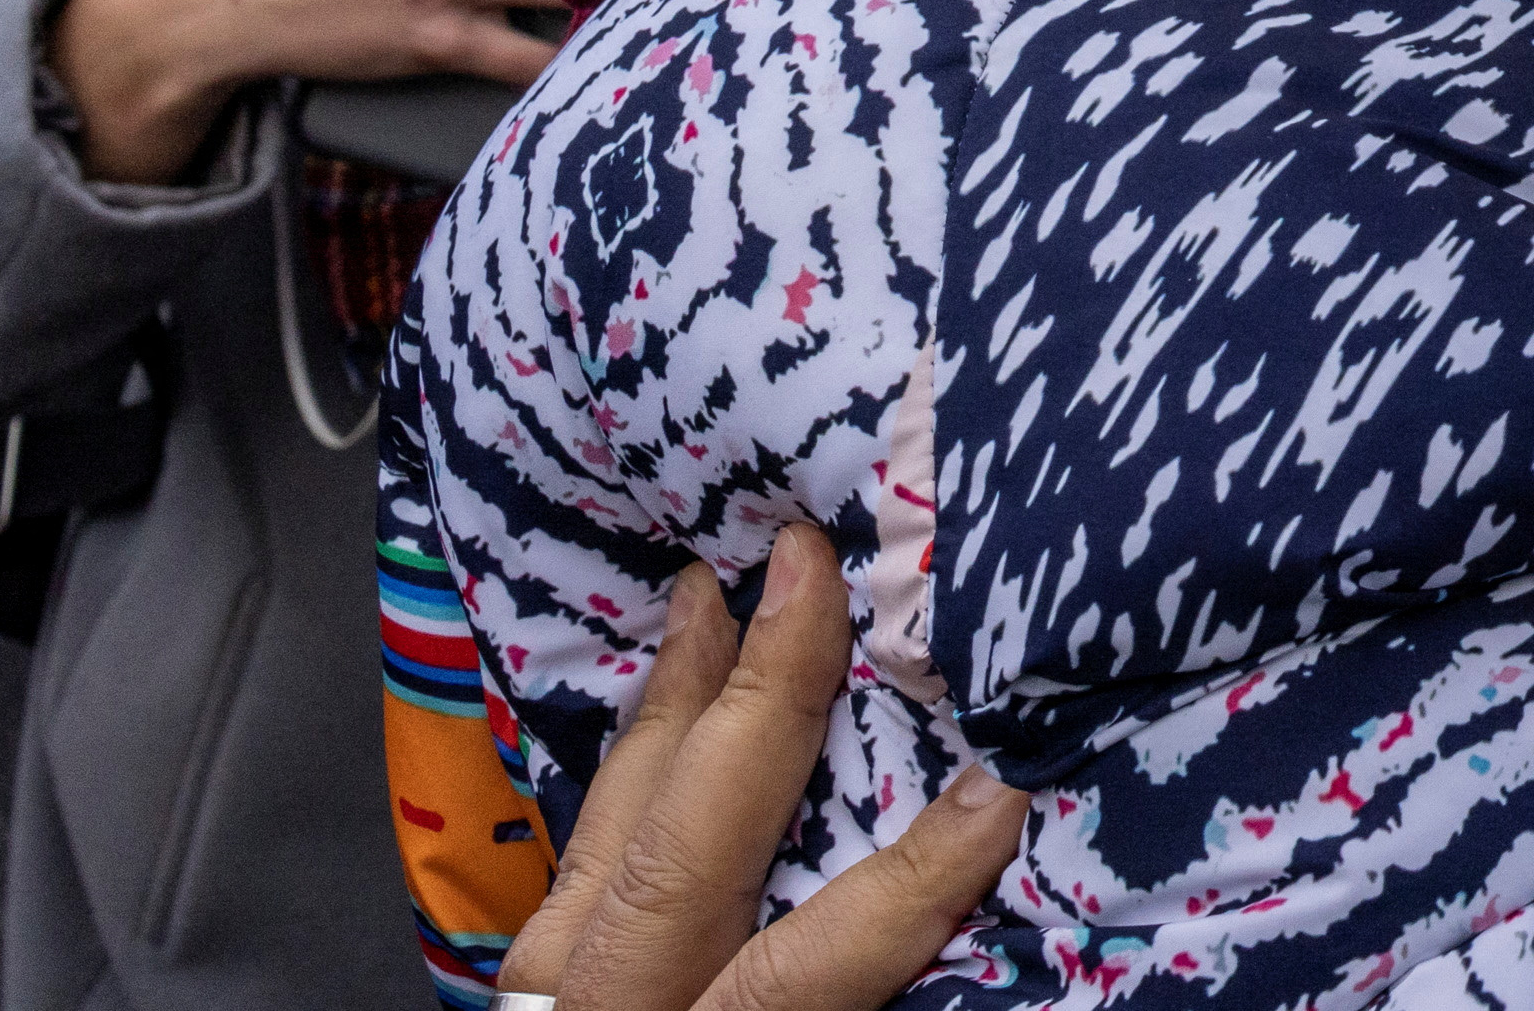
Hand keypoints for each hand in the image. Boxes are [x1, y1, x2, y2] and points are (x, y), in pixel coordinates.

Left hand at [501, 531, 1024, 1010]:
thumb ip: (868, 997)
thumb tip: (977, 857)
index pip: (801, 969)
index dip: (907, 884)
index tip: (1001, 792)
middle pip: (675, 863)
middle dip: (750, 705)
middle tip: (805, 566)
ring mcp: (557, 1003)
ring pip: (601, 843)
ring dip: (667, 711)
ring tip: (701, 593)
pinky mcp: (532, 997)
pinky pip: (570, 868)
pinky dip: (623, 776)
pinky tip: (653, 724)